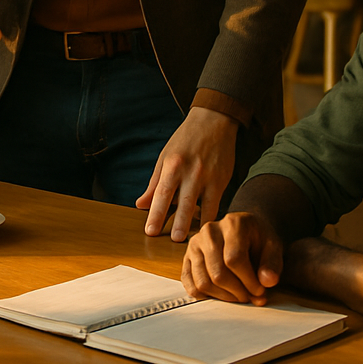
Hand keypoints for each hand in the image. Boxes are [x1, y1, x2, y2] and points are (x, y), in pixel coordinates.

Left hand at [135, 107, 238, 241]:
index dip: (155, 214)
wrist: (213, 121)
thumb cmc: (185, 140)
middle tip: (171, 241)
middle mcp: (190, 171)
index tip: (149, 231)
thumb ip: (154, 183)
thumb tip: (140, 205)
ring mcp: (208, 176)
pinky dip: (210, 217)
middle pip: (183, 204)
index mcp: (172, 164)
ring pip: (202, 207)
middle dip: (177, 224)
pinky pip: (216, 204)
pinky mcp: (222, 180)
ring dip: (195, 225)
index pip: (162, 194)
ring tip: (188, 242)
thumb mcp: (165, 157)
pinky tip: (205, 228)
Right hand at [181, 212, 283, 304]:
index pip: (234, 259)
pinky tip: (222, 294)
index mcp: (232, 223)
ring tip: (238, 296)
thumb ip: (273, 264)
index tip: (260, 291)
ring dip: (224, 297)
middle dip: (237, 292)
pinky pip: (190, 284)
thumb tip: (267, 281)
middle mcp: (210, 230)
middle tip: (250, 297)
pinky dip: (206, 296)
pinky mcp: (187, 256)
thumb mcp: (274, 247)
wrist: (245, 231)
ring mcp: (195, 243)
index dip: (249, 282)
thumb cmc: (259, 240)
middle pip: (218, 273)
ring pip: (203, 282)